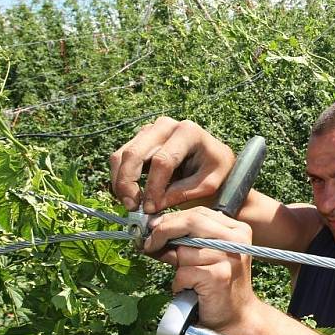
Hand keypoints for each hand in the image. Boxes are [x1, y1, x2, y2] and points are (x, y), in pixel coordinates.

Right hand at [109, 117, 234, 212]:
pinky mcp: (139, 140)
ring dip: (120, 183)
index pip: (162, 161)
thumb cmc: (214, 171)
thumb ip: (181, 193)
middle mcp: (165, 125)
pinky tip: (129, 196)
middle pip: (134, 154)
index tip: (151, 209)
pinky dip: (120, 178)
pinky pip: (120, 158)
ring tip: (130, 205)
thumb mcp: (207, 184)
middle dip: (128, 184)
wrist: (213, 160)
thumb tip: (151, 206)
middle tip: (132, 208)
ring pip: (122, 155)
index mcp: (188, 132)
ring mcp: (150, 130)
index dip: (153, 187)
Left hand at [144, 207, 256, 332]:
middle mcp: (236, 240)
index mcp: (236, 230)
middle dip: (163, 232)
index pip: (198, 213)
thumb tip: (154, 231)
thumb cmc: (219, 288)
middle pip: (191, 221)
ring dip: (177, 267)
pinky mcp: (218, 276)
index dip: (171, 219)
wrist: (237, 319)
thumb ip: (186, 242)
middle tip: (149, 245)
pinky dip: (180, 284)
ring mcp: (229, 257)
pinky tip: (192, 291)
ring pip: (183, 251)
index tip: (153, 228)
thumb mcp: (204, 257)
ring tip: (189, 280)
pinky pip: (183, 272)